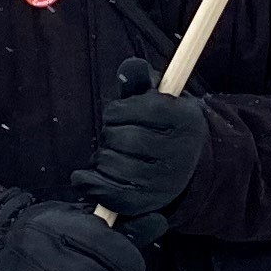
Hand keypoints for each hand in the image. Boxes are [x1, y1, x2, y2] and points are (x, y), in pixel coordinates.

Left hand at [70, 61, 210, 235]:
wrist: (185, 166)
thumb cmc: (161, 126)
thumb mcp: (156, 99)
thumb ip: (140, 80)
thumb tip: (129, 67)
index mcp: (185, 120)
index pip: (141, 108)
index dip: (119, 110)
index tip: (118, 114)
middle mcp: (180, 153)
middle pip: (122, 137)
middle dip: (109, 133)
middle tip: (116, 136)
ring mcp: (164, 183)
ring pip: (110, 163)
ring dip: (101, 156)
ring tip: (113, 155)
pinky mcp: (146, 204)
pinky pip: (107, 193)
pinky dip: (88, 182)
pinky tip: (84, 176)